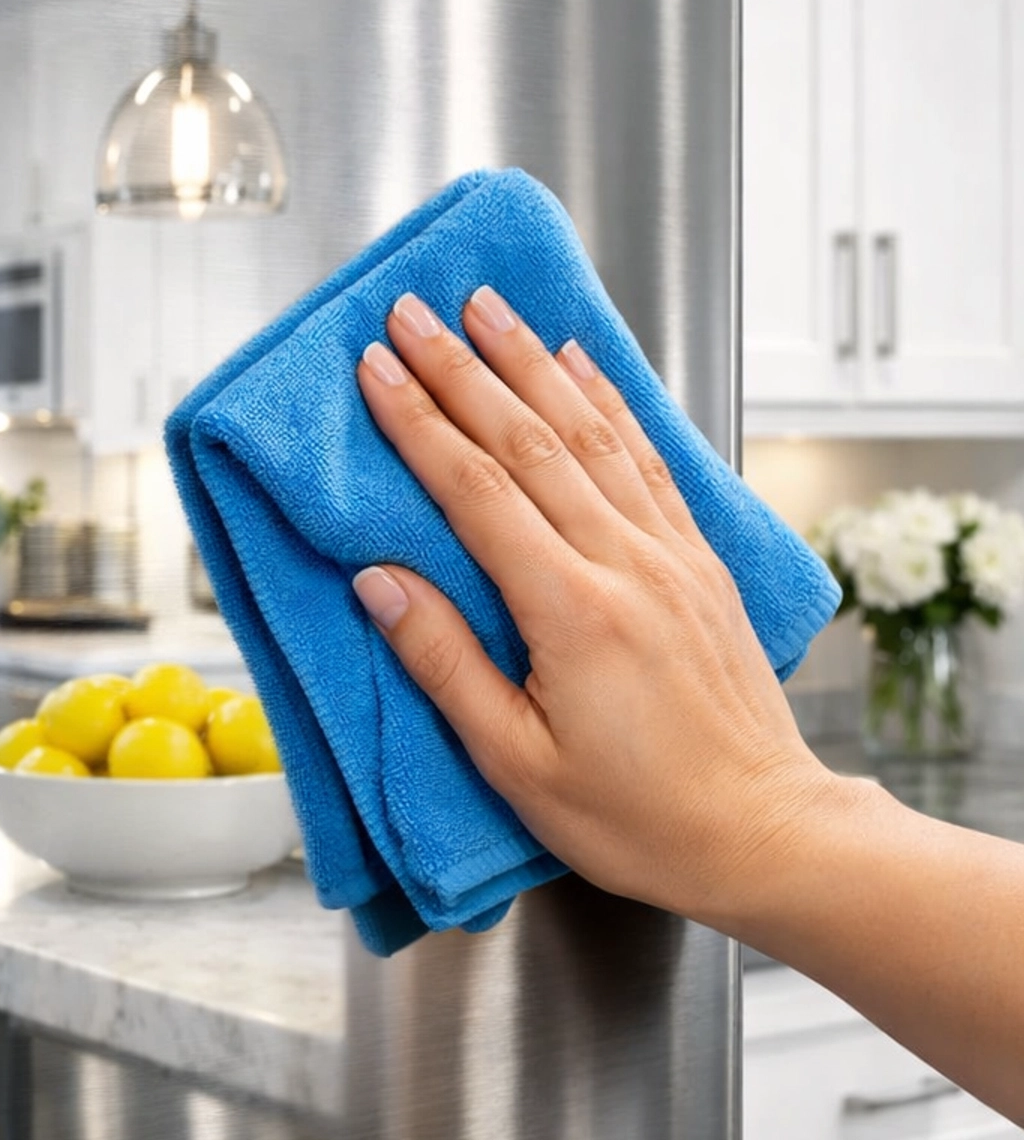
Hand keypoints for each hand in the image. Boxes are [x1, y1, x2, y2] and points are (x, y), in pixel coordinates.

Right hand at [352, 287, 838, 922]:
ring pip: (591, 433)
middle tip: (413, 312)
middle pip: (529, 441)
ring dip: (533, 362)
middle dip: (463, 369)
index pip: (478, 493)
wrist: (762, 832)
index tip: (376, 369)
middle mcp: (627, 566)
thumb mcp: (517, 764)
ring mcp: (671, 556)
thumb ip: (445, 664)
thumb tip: (380, 582)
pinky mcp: (700, 562)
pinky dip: (610, 400)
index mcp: (573, 614)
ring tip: (489, 306)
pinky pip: (648, 459)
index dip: (420, 424)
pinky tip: (582, 363)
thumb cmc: (638, 818)